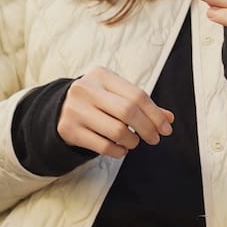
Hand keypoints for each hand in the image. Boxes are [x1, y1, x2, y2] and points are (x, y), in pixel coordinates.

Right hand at [58, 67, 173, 157]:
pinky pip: (103, 146)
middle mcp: (86, 89)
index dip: (156, 114)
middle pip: (128, 111)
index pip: (137, 95)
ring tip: (134, 141)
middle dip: (147, 128)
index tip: (166, 128)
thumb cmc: (97, 100)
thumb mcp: (116, 94)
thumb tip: (168, 119)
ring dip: (132, 140)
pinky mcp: (69, 130)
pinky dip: (118, 151)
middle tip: (154, 138)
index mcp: (101, 75)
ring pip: (116, 130)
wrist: (58, 108)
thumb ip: (142, 104)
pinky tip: (121, 148)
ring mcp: (75, 110)